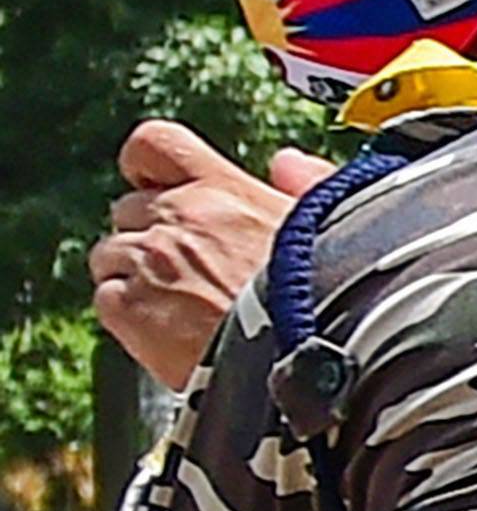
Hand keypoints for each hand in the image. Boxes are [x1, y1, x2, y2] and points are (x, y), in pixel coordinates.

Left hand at [93, 122, 334, 391]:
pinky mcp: (130, 309)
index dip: (148, 167)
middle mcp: (179, 217)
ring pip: (110, 256)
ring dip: (138, 280)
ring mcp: (149, 262)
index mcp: (224, 190)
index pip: (155, 145)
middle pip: (130, 210)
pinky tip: (171, 337)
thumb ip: (308, 186)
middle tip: (193, 274)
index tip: (161, 189)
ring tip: (185, 313)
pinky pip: (107, 300)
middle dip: (152, 238)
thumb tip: (289, 163)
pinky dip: (131, 319)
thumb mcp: (336, 228)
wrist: (315, 365)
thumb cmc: (332, 299)